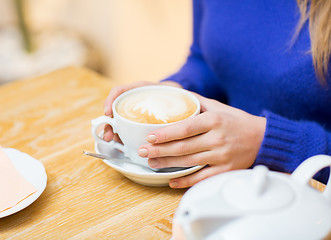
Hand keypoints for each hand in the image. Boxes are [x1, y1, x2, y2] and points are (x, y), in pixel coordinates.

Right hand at [103, 80, 181, 141]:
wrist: (188, 101)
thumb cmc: (183, 98)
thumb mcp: (182, 97)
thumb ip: (181, 102)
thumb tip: (180, 119)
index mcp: (146, 89)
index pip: (122, 90)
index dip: (112, 100)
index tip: (108, 113)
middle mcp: (139, 99)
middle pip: (117, 108)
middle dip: (109, 122)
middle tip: (109, 136)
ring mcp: (138, 111)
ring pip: (120, 120)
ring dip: (113, 131)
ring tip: (113, 141)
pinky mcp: (139, 122)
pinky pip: (127, 128)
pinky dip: (122, 135)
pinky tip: (123, 143)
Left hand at [138, 94, 265, 187]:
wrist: (262, 138)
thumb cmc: (237, 121)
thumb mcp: (218, 107)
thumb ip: (197, 102)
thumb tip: (176, 94)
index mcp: (214, 121)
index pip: (184, 128)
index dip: (165, 134)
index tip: (150, 137)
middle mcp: (217, 138)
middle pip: (183, 147)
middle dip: (159, 150)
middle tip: (143, 152)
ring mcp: (221, 156)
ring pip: (189, 162)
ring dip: (167, 164)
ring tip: (151, 163)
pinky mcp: (225, 170)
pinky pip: (202, 177)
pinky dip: (185, 181)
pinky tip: (172, 180)